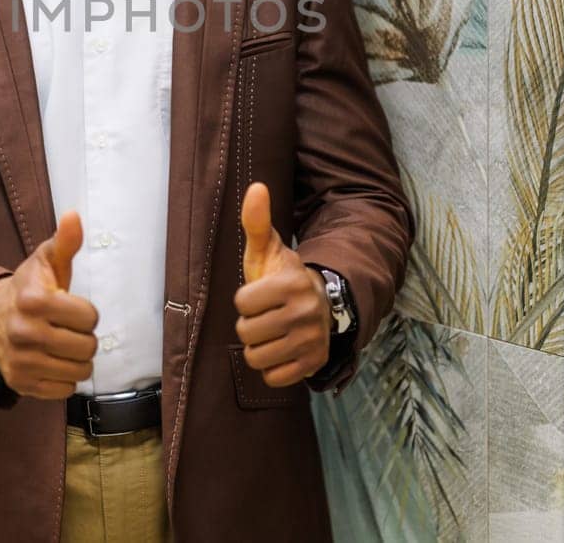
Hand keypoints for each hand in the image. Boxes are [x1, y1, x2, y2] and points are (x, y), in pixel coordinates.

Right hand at [0, 212, 98, 399]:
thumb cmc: (28, 287)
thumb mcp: (46, 261)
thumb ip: (65, 241)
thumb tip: (74, 216)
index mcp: (34, 300)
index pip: (89, 317)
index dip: (86, 312)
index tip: (71, 307)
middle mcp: (24, 333)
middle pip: (87, 347)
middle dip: (84, 337)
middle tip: (67, 328)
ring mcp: (21, 361)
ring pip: (80, 371)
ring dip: (77, 359)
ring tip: (62, 345)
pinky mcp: (20, 383)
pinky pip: (64, 390)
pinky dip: (64, 378)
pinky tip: (52, 361)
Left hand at [233, 182, 331, 387]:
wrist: (321, 304)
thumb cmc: (282, 277)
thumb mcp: (267, 250)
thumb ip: (255, 222)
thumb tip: (255, 186)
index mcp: (292, 284)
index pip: (242, 303)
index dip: (245, 300)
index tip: (259, 294)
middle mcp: (305, 314)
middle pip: (247, 333)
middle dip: (250, 325)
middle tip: (266, 315)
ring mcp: (312, 342)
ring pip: (256, 358)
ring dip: (259, 348)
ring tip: (272, 332)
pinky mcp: (314, 364)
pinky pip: (274, 377)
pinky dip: (273, 367)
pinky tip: (282, 349)